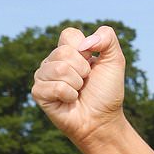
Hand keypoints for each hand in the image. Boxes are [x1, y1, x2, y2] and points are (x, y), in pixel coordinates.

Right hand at [31, 25, 126, 145]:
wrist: (102, 119)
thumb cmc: (107, 91)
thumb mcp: (115, 61)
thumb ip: (108, 39)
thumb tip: (87, 41)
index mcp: (69, 50)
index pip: (69, 35)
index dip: (85, 48)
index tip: (92, 62)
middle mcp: (53, 61)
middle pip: (64, 51)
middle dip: (83, 69)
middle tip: (86, 81)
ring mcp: (43, 76)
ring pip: (59, 68)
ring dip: (77, 83)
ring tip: (78, 91)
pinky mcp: (38, 93)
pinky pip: (55, 87)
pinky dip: (69, 95)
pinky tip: (70, 100)